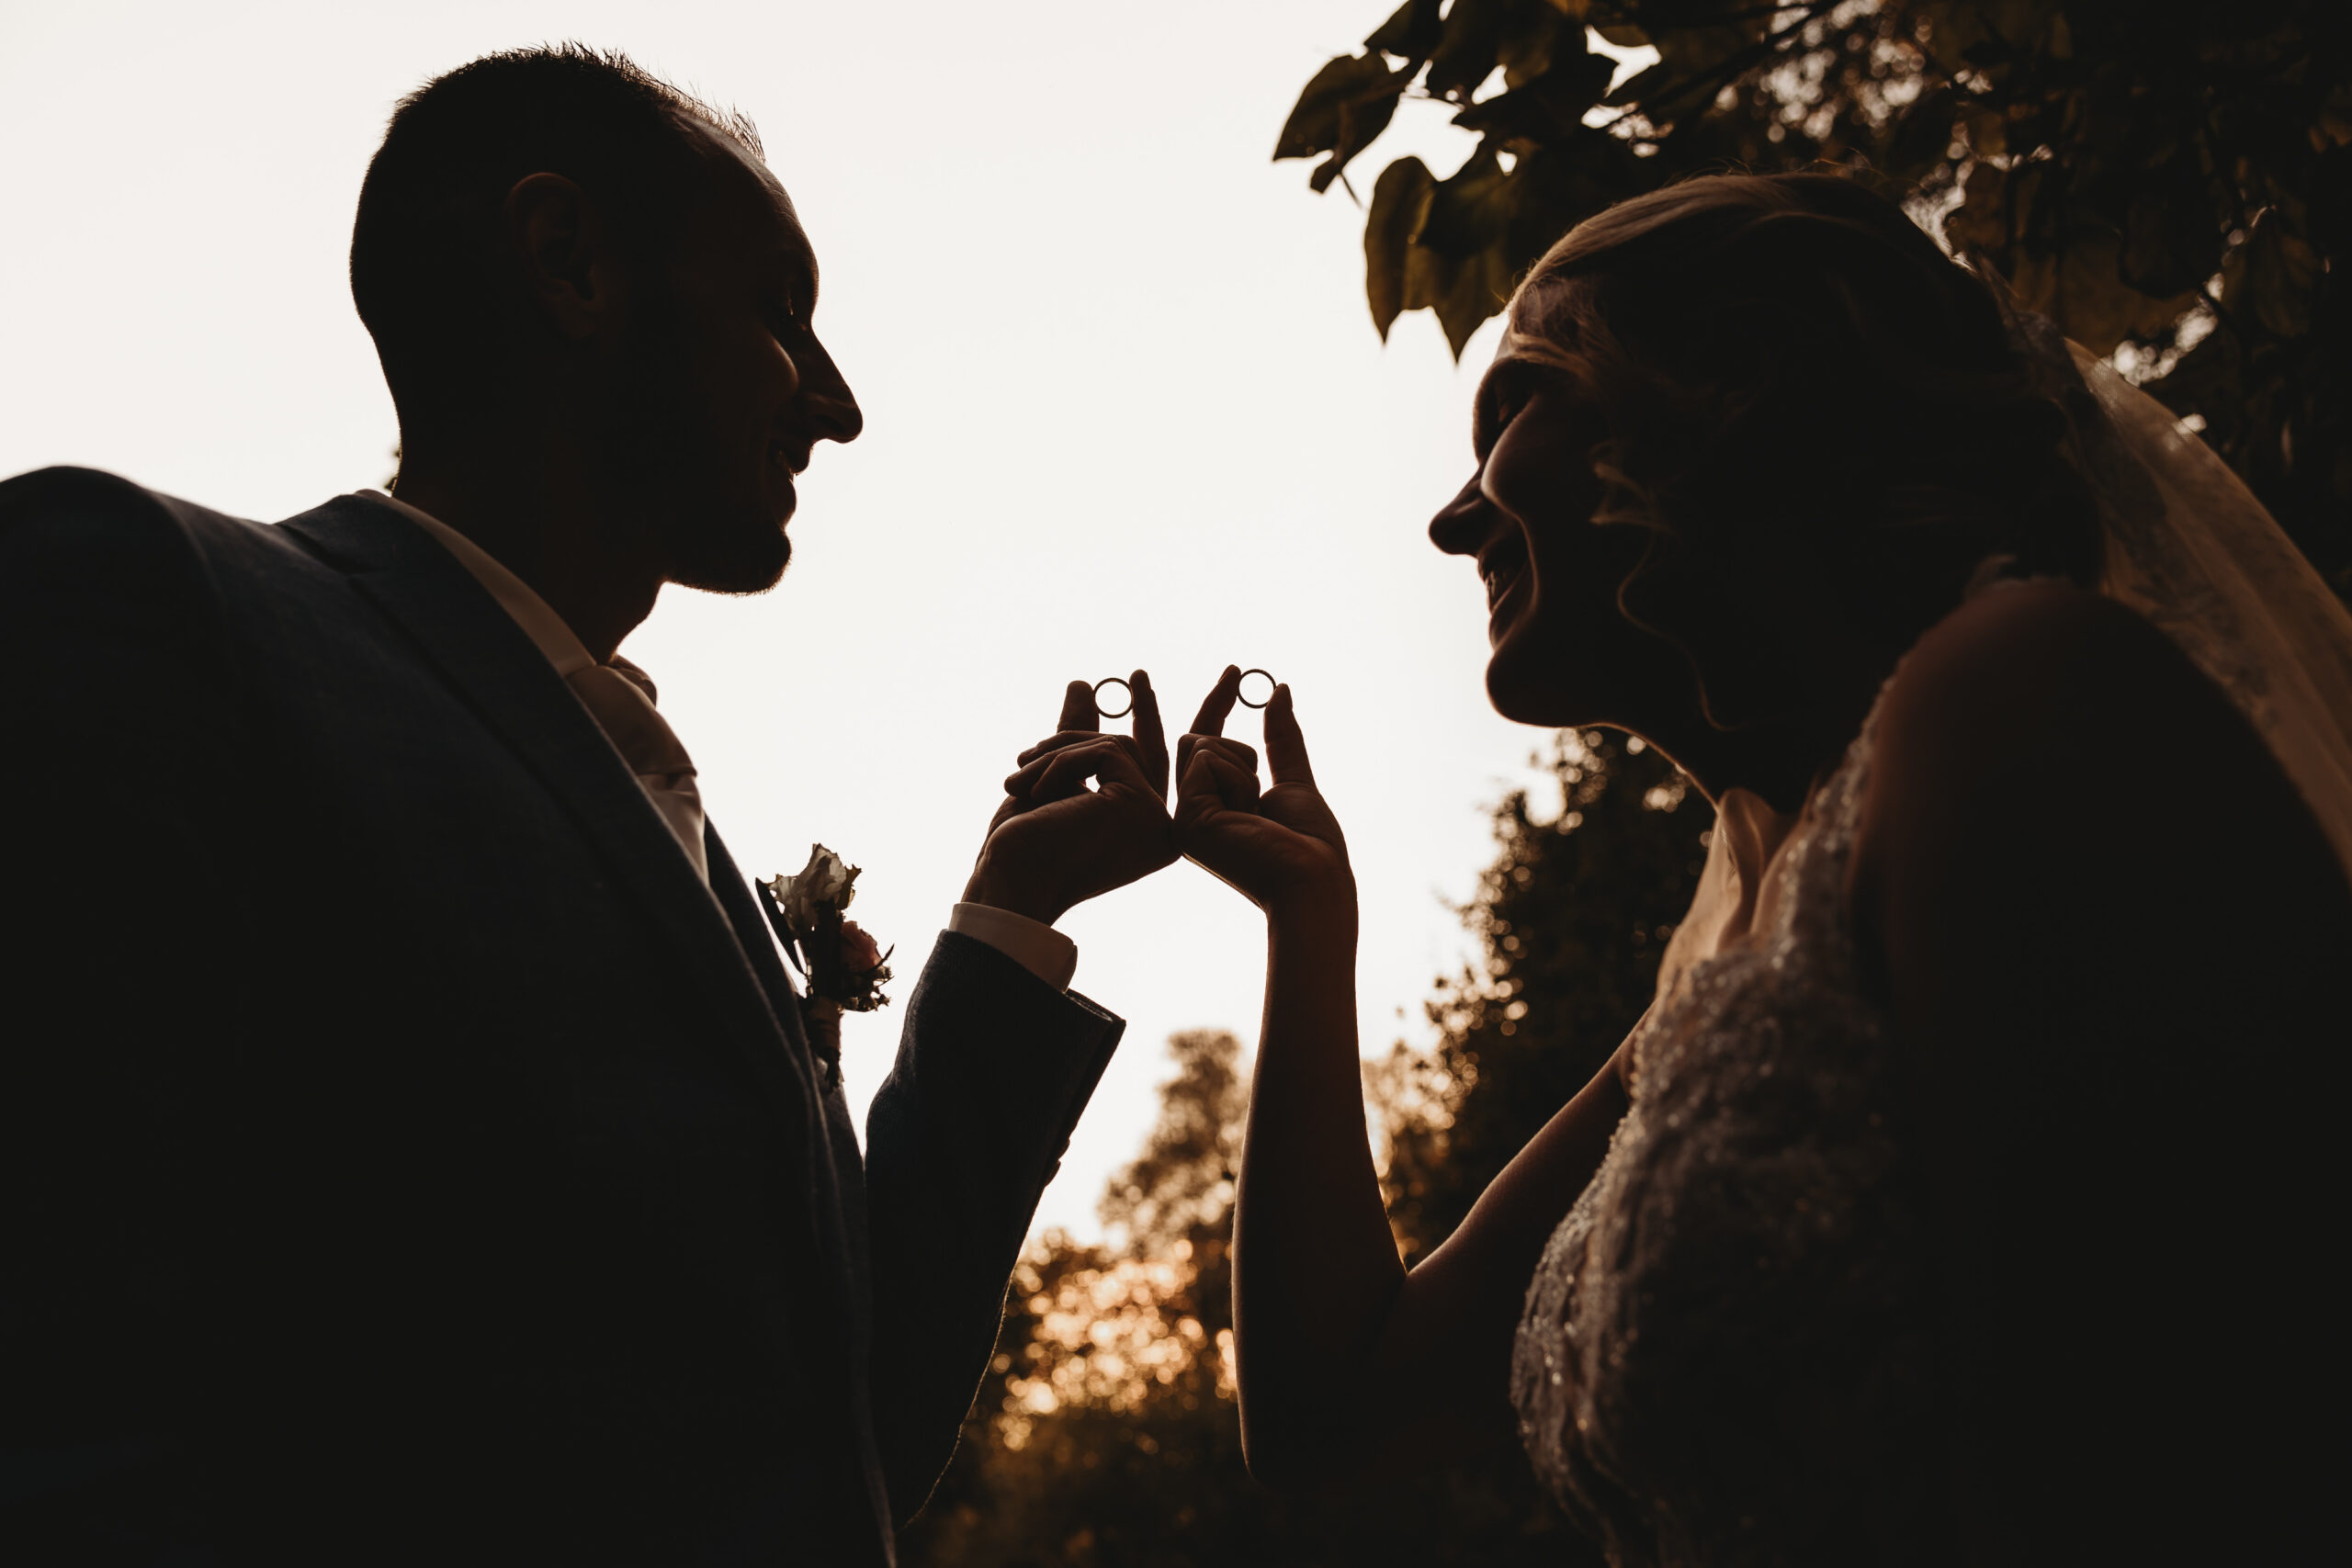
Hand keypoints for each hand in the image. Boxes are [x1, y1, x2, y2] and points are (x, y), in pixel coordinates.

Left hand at [963, 671, 1176, 925]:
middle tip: (1139, 674)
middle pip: (1146, 753)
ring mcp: (1156, 821)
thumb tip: (1084, 685)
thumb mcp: (1049, 781)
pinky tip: (1034, 789)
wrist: (1007, 883)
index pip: (1149, 768)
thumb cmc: (1022, 848)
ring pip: (1114, 746)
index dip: (1148, 723)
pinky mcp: (1139, 805)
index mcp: (1144, 834)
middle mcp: (1162, 832)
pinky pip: (1104, 751)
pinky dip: (1060, 761)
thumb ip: (1073, 741)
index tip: (1139, 682)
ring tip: (1017, 775)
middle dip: (1148, 708)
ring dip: (1056, 752)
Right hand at [1174, 666, 1352, 923]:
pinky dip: (1240, 777)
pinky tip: (1249, 814)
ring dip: (1246, 764)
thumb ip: (1281, 739)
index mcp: (1214, 810)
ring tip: (1259, 809)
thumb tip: (1279, 691)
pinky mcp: (1186, 818)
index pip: (1207, 747)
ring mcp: (1184, 819)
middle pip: (1197, 737)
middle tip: (1234, 672)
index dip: (1219, 704)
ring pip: (1204, 744)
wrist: (1313, 880)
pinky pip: (1208, 759)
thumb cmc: (1311, 845)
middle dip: (1221, 705)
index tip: (1235, 669)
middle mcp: (1192, 815)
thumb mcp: (1295, 780)